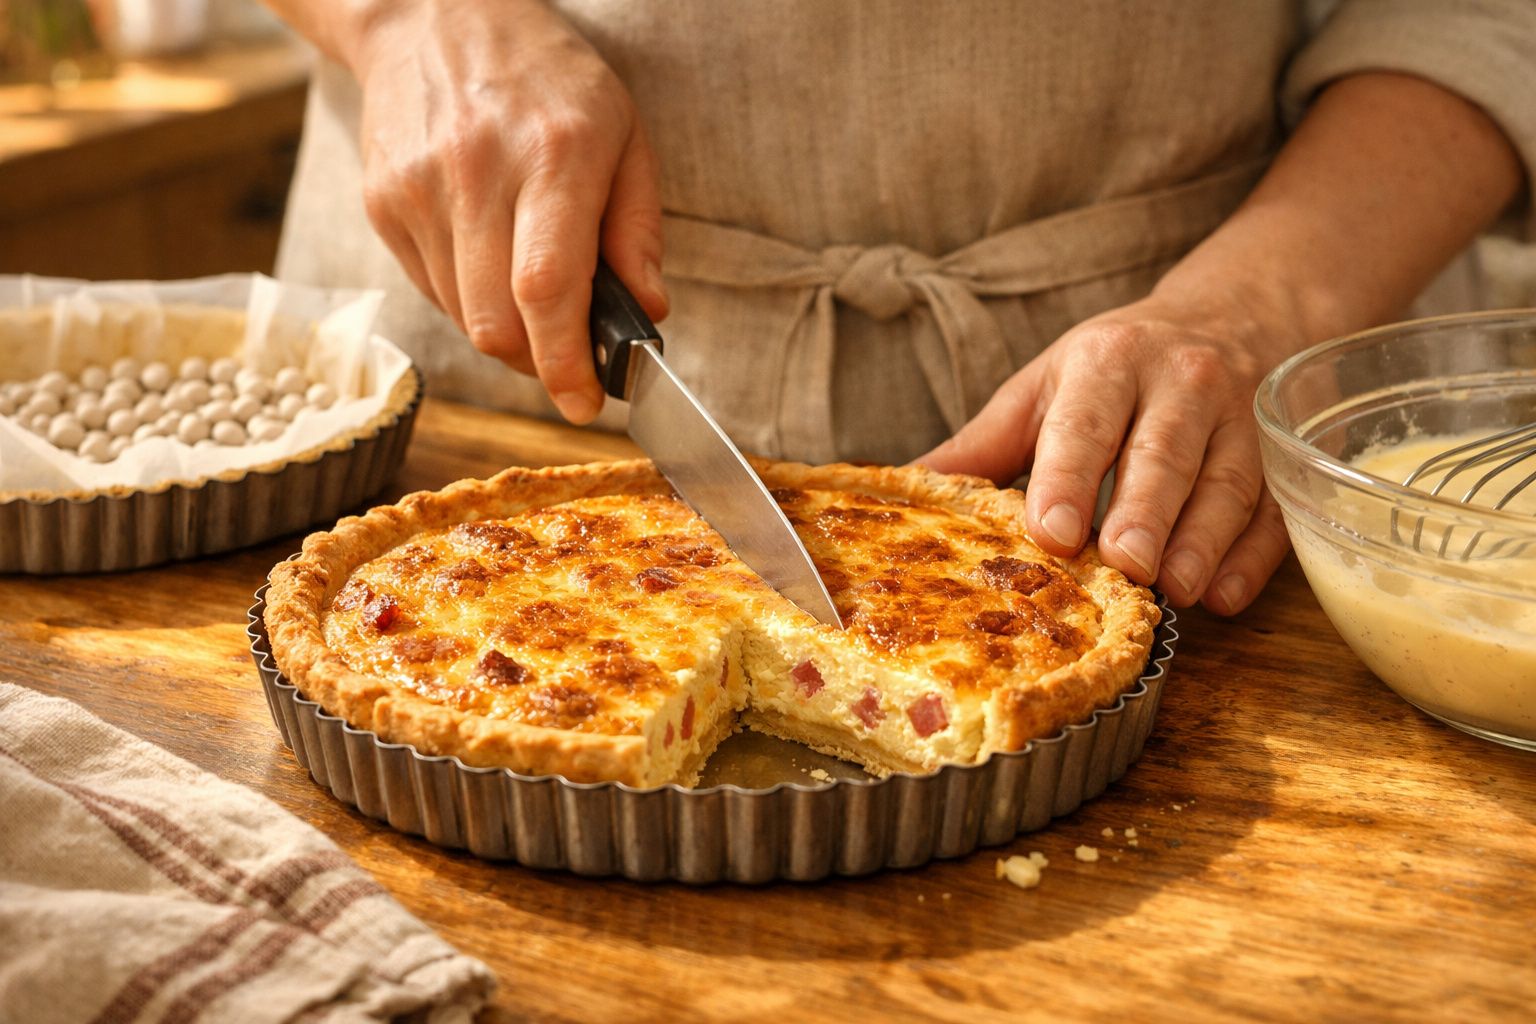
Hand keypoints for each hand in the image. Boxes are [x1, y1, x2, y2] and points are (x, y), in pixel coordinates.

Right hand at [348, 0, 667, 422]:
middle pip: (497, 323)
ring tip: (533, 295)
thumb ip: (637, 229)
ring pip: (463, 318)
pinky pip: (431, 290)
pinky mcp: (382, 203)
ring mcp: (419, 189)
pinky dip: (469, 301)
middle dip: (540, 363)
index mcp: (552, 154)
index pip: (547, 287)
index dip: (566, 362)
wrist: (434, 14)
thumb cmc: (546, 76)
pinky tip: (490, 261)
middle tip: (569, 358)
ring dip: (507, 334)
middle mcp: (477, 172)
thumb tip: (647, 313)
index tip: (585, 402)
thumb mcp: (624, 132)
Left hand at [917, 293, 1298, 614]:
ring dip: (1203, 540)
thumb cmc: (1114, 369)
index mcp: (1107, 362)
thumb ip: (982, 444)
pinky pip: (1273, 507)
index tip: (1053, 530)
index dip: (1069, 477)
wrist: (1231, 316)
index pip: (1085, 423)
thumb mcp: (1043, 387)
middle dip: (1145, 512)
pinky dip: (1253, 556)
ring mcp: (1240, 418)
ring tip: (1175, 590)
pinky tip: (1223, 595)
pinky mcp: (1281, 455)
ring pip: (1228, 482)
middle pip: (1163, 453)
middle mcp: (1181, 382)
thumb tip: (906, 487)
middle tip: (1125, 567)